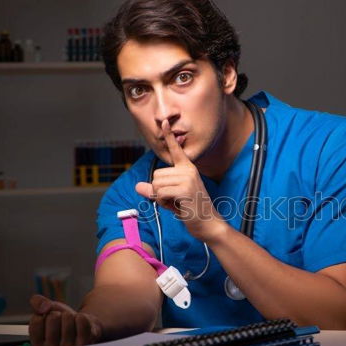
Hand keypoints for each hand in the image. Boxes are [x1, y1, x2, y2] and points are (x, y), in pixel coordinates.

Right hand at [28, 294, 102, 345]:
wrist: (85, 330)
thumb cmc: (62, 323)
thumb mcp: (46, 312)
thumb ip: (37, 303)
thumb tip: (44, 307)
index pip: (36, 321)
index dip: (44, 315)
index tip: (48, 322)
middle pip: (53, 317)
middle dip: (58, 314)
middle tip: (61, 324)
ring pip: (68, 317)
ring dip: (70, 316)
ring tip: (71, 325)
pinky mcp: (85, 345)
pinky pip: (82, 320)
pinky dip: (82, 317)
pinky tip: (80, 326)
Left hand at [135, 119, 227, 242]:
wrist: (207, 223)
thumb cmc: (190, 210)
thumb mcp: (169, 198)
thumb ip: (154, 191)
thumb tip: (137, 187)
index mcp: (187, 168)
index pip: (175, 150)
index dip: (169, 136)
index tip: (163, 122)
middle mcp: (188, 170)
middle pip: (156, 175)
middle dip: (159, 191)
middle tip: (175, 200)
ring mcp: (187, 179)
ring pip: (157, 185)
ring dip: (161, 198)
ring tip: (177, 203)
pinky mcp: (185, 189)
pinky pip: (160, 193)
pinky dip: (163, 203)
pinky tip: (177, 207)